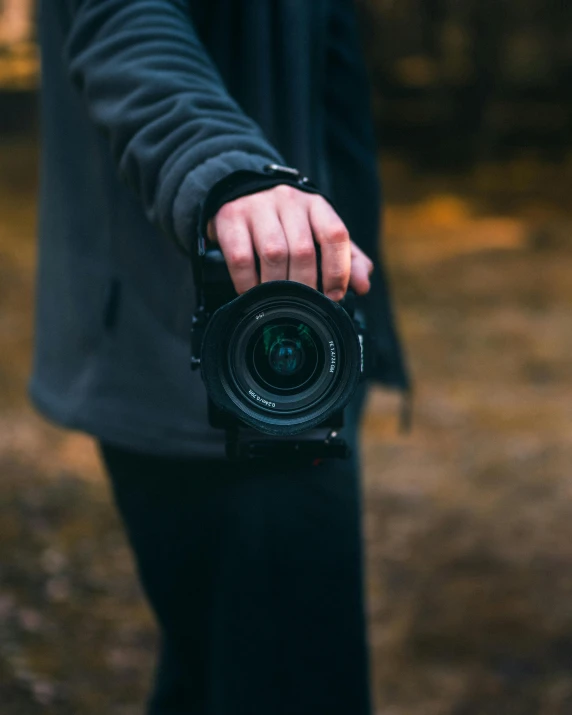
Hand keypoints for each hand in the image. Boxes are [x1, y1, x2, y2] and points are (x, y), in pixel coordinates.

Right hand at [207, 184, 373, 300]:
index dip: (338, 270)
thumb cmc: (285, 222)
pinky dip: (248, 283)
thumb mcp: (317, 233)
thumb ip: (345, 258)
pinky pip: (241, 258)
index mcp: (316, 205)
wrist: (238, 191)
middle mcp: (289, 201)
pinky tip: (252, 293)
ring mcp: (258, 207)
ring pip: (274, 253)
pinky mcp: (230, 217)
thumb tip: (362, 285)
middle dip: (306, 285)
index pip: (335, 234)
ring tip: (279, 302)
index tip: (334, 295)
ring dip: (278, 286)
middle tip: (303, 305)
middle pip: (303, 250)